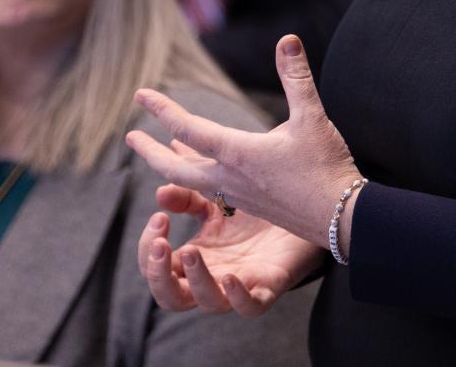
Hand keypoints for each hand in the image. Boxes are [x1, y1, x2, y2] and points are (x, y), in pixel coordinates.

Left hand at [127, 35, 360, 248]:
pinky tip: (204, 174)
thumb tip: (288, 39)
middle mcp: (231, 178)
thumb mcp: (312, 117)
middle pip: (175, 169)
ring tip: (161, 153)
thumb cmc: (326, 167)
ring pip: (192, 183)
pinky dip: (196, 178)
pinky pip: (211, 192)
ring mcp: (240, 197)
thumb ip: (296, 78)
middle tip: (129, 138)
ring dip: (171, 166)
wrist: (341, 220)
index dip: (162, 109)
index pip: (189, 128)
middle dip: (149, 152)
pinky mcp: (252, 207)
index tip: (140, 95)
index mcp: (238, 154)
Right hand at [137, 183, 323, 317]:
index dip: (148, 247)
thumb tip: (170, 149)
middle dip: (157, 274)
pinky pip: (251, 306)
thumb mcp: (220, 191)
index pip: (156, 264)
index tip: (158, 217)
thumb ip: (194, 179)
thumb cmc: (258, 207)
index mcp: (197, 253)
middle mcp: (213, 273)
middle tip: (160, 243)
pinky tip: (231, 277)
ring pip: (208, 303)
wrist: (307, 209)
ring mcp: (241, 283)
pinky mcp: (270, 286)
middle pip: (170, 296)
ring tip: (191, 251)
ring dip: (195, 281)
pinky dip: (238, 298)